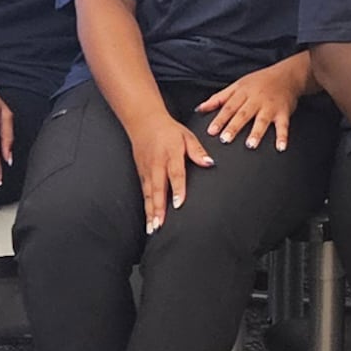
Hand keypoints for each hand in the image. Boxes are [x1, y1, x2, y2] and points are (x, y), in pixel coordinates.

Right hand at [131, 111, 216, 230]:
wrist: (144, 122)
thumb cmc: (169, 130)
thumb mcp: (187, 136)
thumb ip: (197, 151)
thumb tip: (210, 163)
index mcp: (170, 154)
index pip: (175, 174)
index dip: (177, 189)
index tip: (178, 204)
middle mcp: (156, 164)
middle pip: (157, 189)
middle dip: (158, 208)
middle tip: (160, 225)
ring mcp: (146, 170)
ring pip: (148, 194)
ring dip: (150, 212)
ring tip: (153, 228)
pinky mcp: (141, 174)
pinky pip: (144, 193)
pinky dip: (146, 207)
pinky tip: (149, 220)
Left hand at [198, 60, 308, 149]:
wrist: (287, 75)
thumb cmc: (260, 81)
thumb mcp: (238, 85)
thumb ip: (219, 98)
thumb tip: (200, 108)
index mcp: (243, 92)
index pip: (229, 107)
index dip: (220, 119)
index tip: (211, 131)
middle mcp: (256, 99)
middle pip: (243, 114)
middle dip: (234, 127)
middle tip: (225, 139)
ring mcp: (270, 106)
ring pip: (262, 120)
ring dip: (257, 132)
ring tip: (251, 144)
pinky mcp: (284, 112)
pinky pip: (283, 125)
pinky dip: (282, 136)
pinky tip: (280, 147)